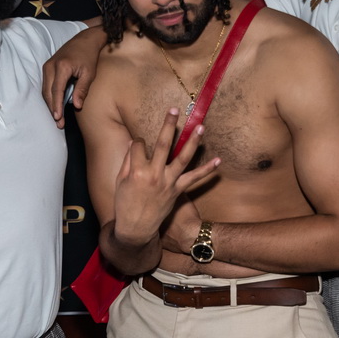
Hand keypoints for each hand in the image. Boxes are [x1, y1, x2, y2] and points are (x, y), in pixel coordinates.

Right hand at [42, 25, 105, 126]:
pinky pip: (46, 85)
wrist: (84, 40)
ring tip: (58, 118)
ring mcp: (47, 66)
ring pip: (45, 90)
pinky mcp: (47, 68)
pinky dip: (50, 97)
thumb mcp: (89, 73)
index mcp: (62, 67)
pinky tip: (56, 106)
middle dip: (52, 109)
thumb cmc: (89, 56)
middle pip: (48, 92)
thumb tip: (77, 106)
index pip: (57, 90)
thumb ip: (82, 89)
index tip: (58, 118)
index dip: (56, 106)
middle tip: (59, 123)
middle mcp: (51, 66)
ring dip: (50, 104)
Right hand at [112, 109, 219, 247]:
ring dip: (193, 141)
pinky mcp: (177, 191)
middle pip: (163, 144)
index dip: (138, 143)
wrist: (136, 228)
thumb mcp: (120, 181)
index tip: (138, 145)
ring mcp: (168, 182)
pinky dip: (207, 170)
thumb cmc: (125, 203)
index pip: (139, 145)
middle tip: (174, 109)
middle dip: (169, 125)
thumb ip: (128, 161)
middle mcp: (154, 174)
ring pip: (183, 158)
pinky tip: (218, 160)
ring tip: (201, 127)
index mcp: (137, 171)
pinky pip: (194, 179)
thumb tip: (133, 143)